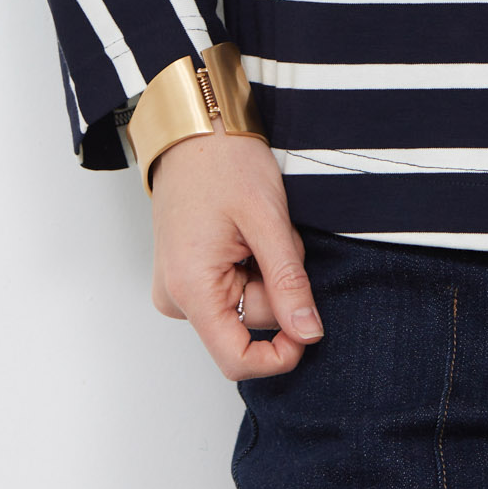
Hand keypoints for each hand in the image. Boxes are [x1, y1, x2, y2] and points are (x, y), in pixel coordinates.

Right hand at [148, 119, 323, 378]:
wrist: (194, 129)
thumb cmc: (223, 163)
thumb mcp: (268, 221)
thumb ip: (289, 282)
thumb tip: (308, 334)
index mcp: (191, 289)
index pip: (236, 359)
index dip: (279, 356)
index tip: (310, 330)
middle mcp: (177, 297)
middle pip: (248, 323)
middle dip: (277, 284)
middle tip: (276, 237)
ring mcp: (180, 287)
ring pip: (245, 303)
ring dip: (267, 270)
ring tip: (258, 227)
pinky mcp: (188, 276)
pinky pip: (233, 287)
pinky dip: (252, 265)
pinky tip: (246, 232)